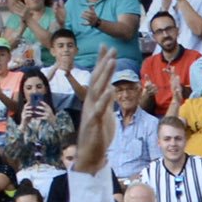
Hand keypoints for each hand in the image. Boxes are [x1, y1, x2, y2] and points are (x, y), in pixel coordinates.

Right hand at [74, 49, 119, 172]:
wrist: (91, 155)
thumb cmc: (98, 135)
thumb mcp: (106, 114)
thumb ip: (108, 101)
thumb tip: (111, 88)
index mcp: (94, 99)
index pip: (98, 77)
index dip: (102, 61)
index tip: (107, 46)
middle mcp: (90, 102)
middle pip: (97, 78)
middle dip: (104, 63)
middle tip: (111, 48)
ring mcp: (91, 111)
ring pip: (97, 89)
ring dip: (104, 75)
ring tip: (111, 61)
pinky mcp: (94, 122)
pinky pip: (99, 108)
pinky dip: (105, 99)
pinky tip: (111, 89)